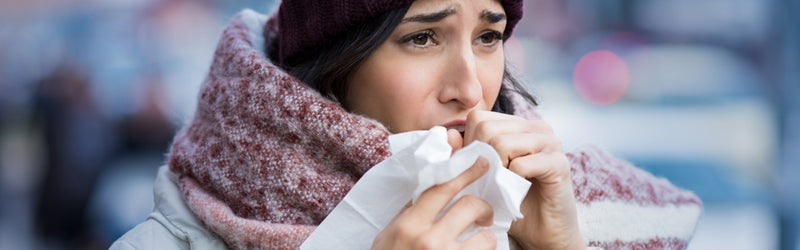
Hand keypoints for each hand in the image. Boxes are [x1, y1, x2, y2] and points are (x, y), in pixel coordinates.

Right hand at [372, 157, 496, 249]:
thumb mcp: (387, 238)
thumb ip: (408, 213)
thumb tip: (430, 187)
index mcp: (408, 226)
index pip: (442, 188)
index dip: (464, 171)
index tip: (481, 163)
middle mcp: (429, 241)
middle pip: (470, 206)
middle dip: (482, 208)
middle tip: (483, 215)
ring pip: (486, 237)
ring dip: (486, 238)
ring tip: (479, 243)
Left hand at [463, 110, 584, 249]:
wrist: (541, 231)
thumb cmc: (510, 201)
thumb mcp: (481, 175)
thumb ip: (464, 154)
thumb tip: (449, 135)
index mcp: (518, 124)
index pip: (479, 118)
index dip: (470, 144)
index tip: (479, 168)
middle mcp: (536, 127)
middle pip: (487, 129)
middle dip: (481, 159)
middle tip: (491, 180)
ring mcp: (550, 142)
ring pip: (501, 144)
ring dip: (495, 172)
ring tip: (503, 185)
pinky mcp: (559, 162)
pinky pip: (520, 165)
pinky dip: (511, 183)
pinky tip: (517, 190)